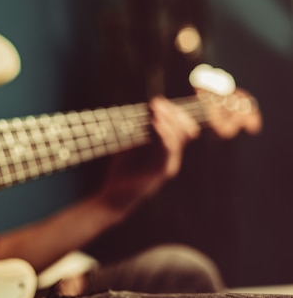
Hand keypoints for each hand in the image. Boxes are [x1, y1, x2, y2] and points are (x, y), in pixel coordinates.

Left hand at [96, 96, 199, 217]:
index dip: (173, 112)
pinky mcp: (161, 172)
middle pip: (183, 130)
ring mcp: (168, 165)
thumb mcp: (132, 144)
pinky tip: (154, 124)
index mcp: (167, 150)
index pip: (181, 127)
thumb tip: (146, 107)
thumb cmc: (122, 170)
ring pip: (178, 138)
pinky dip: (163, 134)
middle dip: (172, 113)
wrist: (114, 196)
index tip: (157, 101)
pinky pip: (168, 151)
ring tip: (154, 111)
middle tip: (156, 103)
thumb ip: (141, 129)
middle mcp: (171, 157)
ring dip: (167, 120)